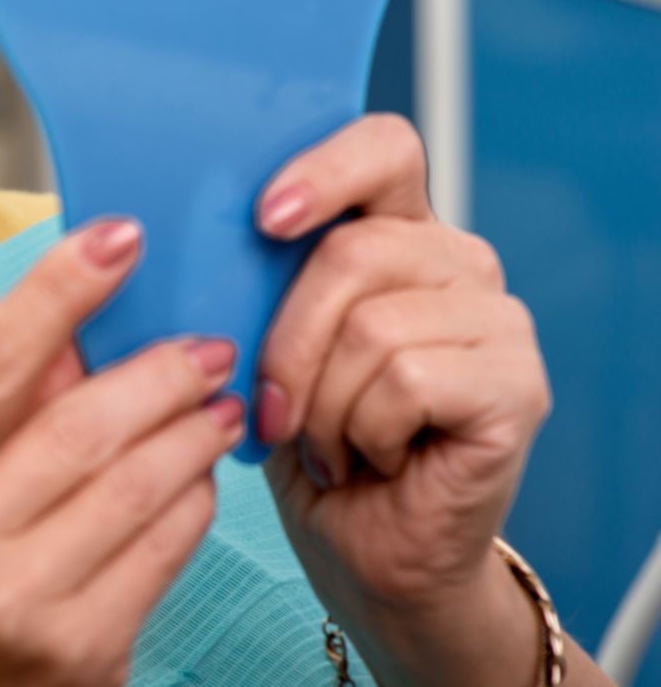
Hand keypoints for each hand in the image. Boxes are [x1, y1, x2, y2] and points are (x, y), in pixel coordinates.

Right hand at [0, 220, 244, 686]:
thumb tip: (76, 329)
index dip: (59, 289)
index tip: (118, 236)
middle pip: (78, 424)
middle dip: (157, 370)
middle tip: (204, 343)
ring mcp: (15, 603)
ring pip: (135, 485)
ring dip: (190, 431)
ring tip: (216, 403)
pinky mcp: (81, 653)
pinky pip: (162, 552)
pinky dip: (192, 501)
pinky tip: (199, 477)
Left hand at [253, 115, 553, 683]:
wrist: (361, 551)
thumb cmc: (304, 441)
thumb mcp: (259, 342)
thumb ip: (251, 278)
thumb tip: (181, 235)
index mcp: (395, 230)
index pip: (383, 147)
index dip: (324, 170)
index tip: (266, 217)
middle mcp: (457, 261)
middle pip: (352, 251)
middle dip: (286, 342)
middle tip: (273, 407)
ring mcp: (498, 320)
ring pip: (372, 326)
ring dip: (323, 403)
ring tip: (331, 441)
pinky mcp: (517, 384)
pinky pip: (407, 380)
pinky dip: (364, 431)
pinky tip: (373, 458)